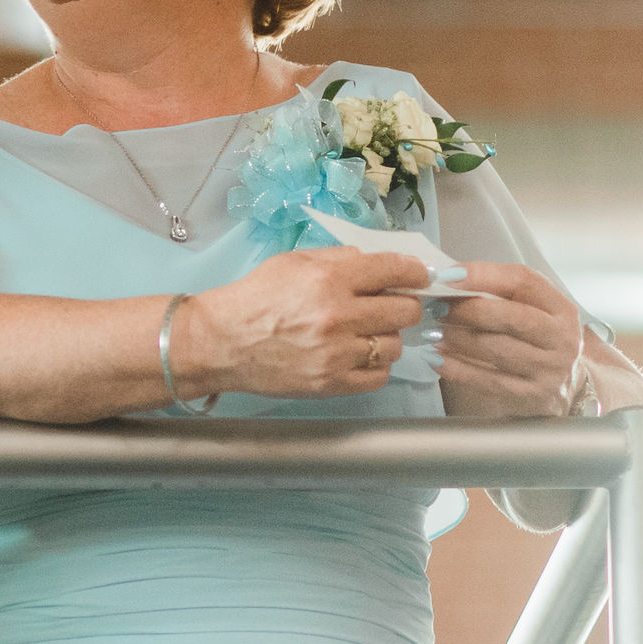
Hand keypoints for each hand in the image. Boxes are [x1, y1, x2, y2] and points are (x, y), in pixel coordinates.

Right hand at [176, 247, 430, 399]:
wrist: (223, 342)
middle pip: (405, 311)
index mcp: (329, 278)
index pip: (394, 270)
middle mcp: (338, 315)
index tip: (420, 276)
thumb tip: (381, 263)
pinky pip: (379, 376)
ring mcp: (337, 354)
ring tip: (365, 333)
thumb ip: (340, 259)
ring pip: (395, 345)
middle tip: (391, 306)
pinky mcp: (332, 384)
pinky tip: (358, 355)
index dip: (415, 272)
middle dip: (404, 305)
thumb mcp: (294, 261)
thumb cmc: (257, 296)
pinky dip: (375, 365)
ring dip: (386, 337)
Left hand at [434, 262, 584, 419]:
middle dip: (469, 310)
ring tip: (433, 331)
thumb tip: (449, 280)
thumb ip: (500, 291)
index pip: (522, 282)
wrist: (568, 380)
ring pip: (498, 350)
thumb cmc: (539, 335)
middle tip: (438, 307)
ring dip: (459, 339)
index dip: (482, 275)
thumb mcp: (533, 307)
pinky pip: (489, 381)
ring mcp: (550, 369)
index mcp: (561, 308)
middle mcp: (562, 338)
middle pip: (511, 317)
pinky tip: (437, 358)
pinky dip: (459, 369)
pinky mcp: (533, 394)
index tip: (448, 276)